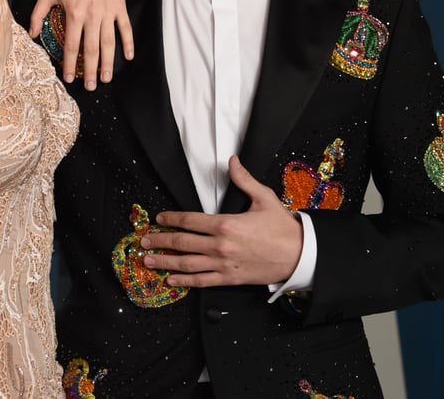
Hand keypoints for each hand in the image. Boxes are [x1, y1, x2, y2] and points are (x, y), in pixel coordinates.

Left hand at [29, 0, 133, 89]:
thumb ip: (38, 14)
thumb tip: (33, 35)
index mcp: (74, 13)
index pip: (72, 45)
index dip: (71, 64)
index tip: (70, 79)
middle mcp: (92, 15)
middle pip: (91, 49)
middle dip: (90, 70)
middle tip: (91, 87)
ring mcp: (107, 11)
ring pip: (109, 42)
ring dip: (108, 62)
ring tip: (107, 78)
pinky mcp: (119, 6)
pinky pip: (125, 28)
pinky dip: (128, 43)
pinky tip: (129, 56)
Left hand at [140, 156, 302, 287]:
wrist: (299, 255)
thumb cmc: (282, 227)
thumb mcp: (263, 198)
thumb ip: (244, 179)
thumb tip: (232, 161)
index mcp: (225, 224)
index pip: (189, 220)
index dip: (171, 219)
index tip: (159, 218)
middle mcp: (220, 245)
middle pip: (182, 243)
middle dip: (160, 241)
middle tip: (144, 241)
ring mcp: (223, 264)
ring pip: (187, 264)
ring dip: (165, 262)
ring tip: (148, 260)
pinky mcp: (230, 278)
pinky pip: (202, 281)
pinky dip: (184, 281)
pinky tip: (171, 280)